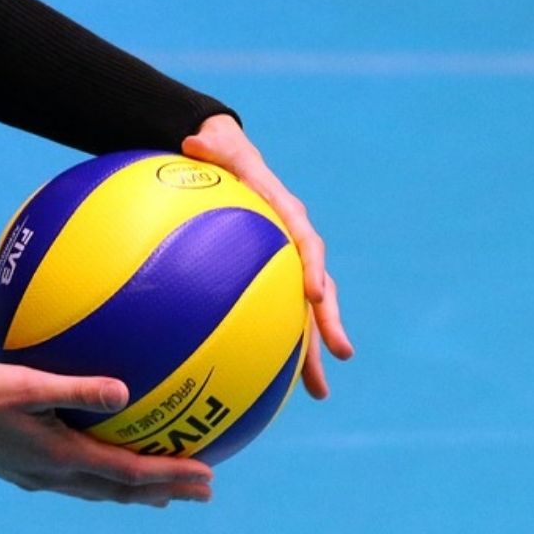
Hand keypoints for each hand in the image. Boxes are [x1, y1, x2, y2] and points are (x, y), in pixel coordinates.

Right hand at [0, 364, 213, 505]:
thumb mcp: (26, 384)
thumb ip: (76, 388)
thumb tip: (124, 391)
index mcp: (62, 458)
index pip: (130, 475)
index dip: (171, 477)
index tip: (208, 478)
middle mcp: (56, 476)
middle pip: (124, 493)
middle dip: (167, 493)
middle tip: (204, 494)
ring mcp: (41, 478)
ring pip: (103, 493)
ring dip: (140, 493)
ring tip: (167, 493)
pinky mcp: (28, 472)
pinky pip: (82, 482)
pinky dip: (110, 481)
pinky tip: (108, 467)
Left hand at [183, 114, 353, 398]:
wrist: (229, 159)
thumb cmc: (220, 154)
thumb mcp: (213, 144)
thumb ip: (207, 147)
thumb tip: (192, 141)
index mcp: (285, 212)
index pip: (306, 242)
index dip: (313, 268)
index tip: (316, 295)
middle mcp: (295, 244)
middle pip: (319, 288)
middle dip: (330, 323)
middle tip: (341, 352)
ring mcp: (286, 267)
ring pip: (305, 314)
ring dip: (313, 352)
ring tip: (319, 392)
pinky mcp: (271, 282)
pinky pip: (276, 317)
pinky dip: (277, 351)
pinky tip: (265, 388)